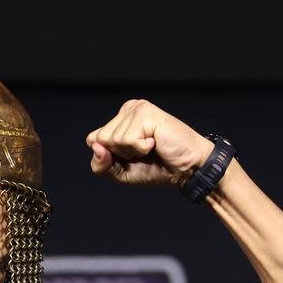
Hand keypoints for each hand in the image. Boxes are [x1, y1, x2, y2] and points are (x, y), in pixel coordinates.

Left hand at [85, 99, 214, 186]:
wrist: (188, 169)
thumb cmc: (158, 168)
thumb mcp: (122, 173)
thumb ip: (101, 165)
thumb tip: (96, 147)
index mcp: (120, 120)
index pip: (93, 140)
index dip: (109, 157)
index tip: (132, 157)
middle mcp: (127, 110)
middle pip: (100, 139)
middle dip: (120, 154)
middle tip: (143, 153)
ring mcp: (136, 109)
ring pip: (112, 139)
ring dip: (132, 151)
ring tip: (151, 147)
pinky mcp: (145, 112)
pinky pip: (127, 139)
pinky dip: (140, 148)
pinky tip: (155, 142)